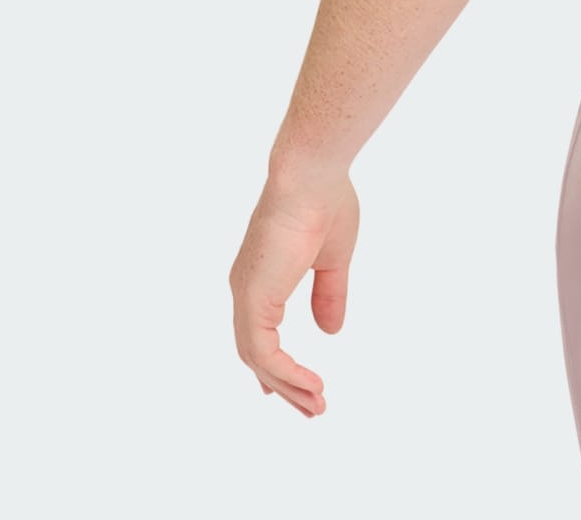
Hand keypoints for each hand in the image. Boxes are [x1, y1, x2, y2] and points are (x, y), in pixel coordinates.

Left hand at [229, 167, 359, 416]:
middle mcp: (247, 288)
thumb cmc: (326, 201)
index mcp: (262, 275)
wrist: (313, 174)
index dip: (273, 364)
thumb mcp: (333, 258)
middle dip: (285, 384)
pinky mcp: (254, 298)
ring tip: (317, 405)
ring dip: (288, 385)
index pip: (259, 332)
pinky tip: (311, 384)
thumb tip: (330, 331)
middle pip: (257, 353)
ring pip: (258, 358)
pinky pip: (264, 352)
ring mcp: (247, 294)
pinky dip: (285, 373)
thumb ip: (328, 294)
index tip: (289, 388)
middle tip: (311, 407)